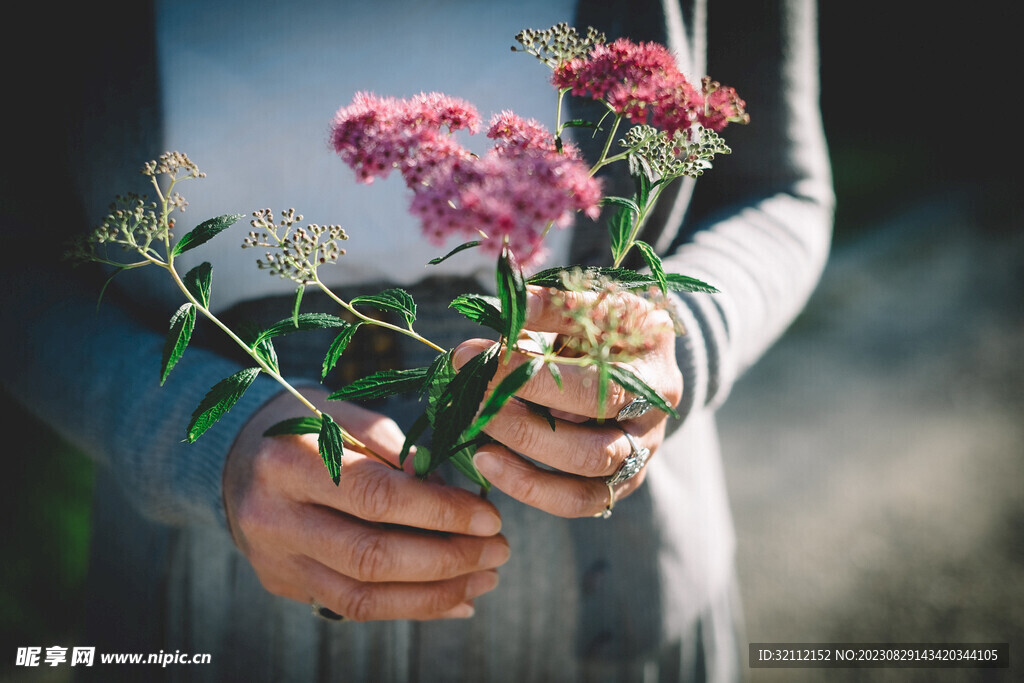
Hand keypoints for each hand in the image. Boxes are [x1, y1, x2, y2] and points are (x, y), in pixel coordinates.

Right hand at [222, 388, 508, 621]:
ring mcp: (275, 559)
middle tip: (499, 550)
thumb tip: (450, 492)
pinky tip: (455, 600)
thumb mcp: (346, 413)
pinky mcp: (284, 584)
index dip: (439, 511)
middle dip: (447, 559)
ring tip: (485, 578)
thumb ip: (396, 449)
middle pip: (371, 556)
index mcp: (289, 460)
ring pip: (363, 597)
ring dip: (436, 594)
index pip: (376, 497)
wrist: (237, 457)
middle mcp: (274, 517)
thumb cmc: (308, 426)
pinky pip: (353, 608)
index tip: (489, 515)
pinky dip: (410, 608)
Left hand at [455, 285, 681, 517]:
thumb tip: (501, 315)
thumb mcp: (589, 304)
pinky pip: (577, 500)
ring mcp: (642, 450)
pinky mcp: (620, 481)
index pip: (593, 376)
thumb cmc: (608, 326)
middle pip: (593, 421)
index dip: (530, 371)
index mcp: (652, 360)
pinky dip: (529, 487)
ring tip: (477, 425)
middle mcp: (655, 410)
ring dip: (524, 448)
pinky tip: (488, 462)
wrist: (640, 359)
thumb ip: (550, 307)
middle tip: (473, 391)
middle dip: (523, 411)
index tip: (472, 353)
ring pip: (586, 466)